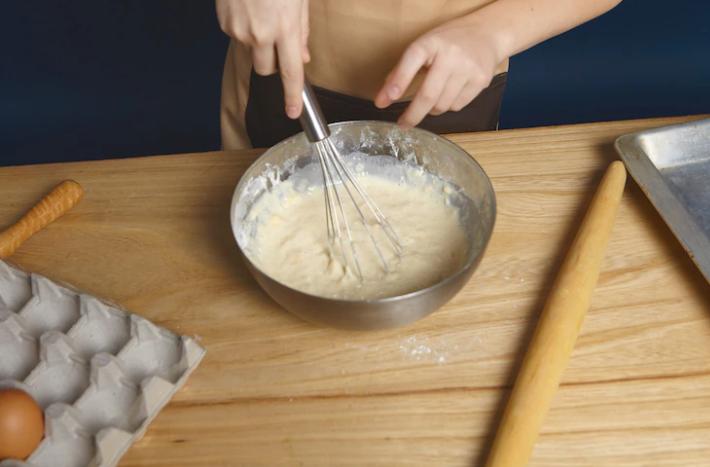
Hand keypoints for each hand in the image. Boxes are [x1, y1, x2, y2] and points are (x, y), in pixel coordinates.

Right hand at [216, 0, 309, 118]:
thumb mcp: (299, 1)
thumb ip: (302, 31)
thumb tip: (303, 57)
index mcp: (285, 29)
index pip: (291, 72)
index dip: (292, 96)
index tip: (292, 111)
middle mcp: (261, 35)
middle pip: (266, 70)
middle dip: (273, 64)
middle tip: (277, 42)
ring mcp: (239, 30)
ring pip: (251, 53)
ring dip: (258, 44)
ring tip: (261, 16)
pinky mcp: (225, 23)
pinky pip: (237, 37)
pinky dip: (244, 30)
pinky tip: (248, 9)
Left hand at [374, 18, 504, 127]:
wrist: (486, 34)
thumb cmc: (447, 43)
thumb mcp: (423, 47)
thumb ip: (402, 70)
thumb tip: (382, 99)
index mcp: (431, 42)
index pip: (411, 61)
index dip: (398, 82)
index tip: (383, 101)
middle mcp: (451, 55)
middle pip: (428, 95)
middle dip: (413, 115)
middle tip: (403, 124)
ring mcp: (468, 69)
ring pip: (442, 105)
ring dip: (432, 109)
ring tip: (433, 98)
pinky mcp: (481, 81)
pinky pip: (457, 106)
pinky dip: (448, 106)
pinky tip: (450, 93)